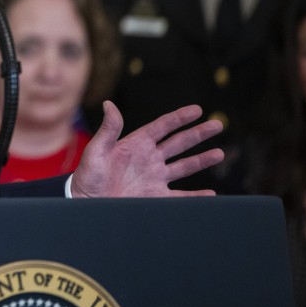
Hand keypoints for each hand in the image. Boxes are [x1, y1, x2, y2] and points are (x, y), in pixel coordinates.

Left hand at [70, 101, 223, 197]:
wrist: (86, 203)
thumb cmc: (87, 176)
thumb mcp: (96, 151)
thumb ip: (107, 130)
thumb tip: (108, 104)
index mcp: (136, 144)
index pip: (162, 127)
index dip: (179, 118)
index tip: (197, 110)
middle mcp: (148, 159)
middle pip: (179, 143)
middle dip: (198, 134)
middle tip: (218, 125)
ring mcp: (154, 178)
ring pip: (184, 166)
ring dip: (202, 160)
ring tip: (219, 153)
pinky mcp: (156, 196)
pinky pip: (181, 196)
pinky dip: (196, 196)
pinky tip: (211, 194)